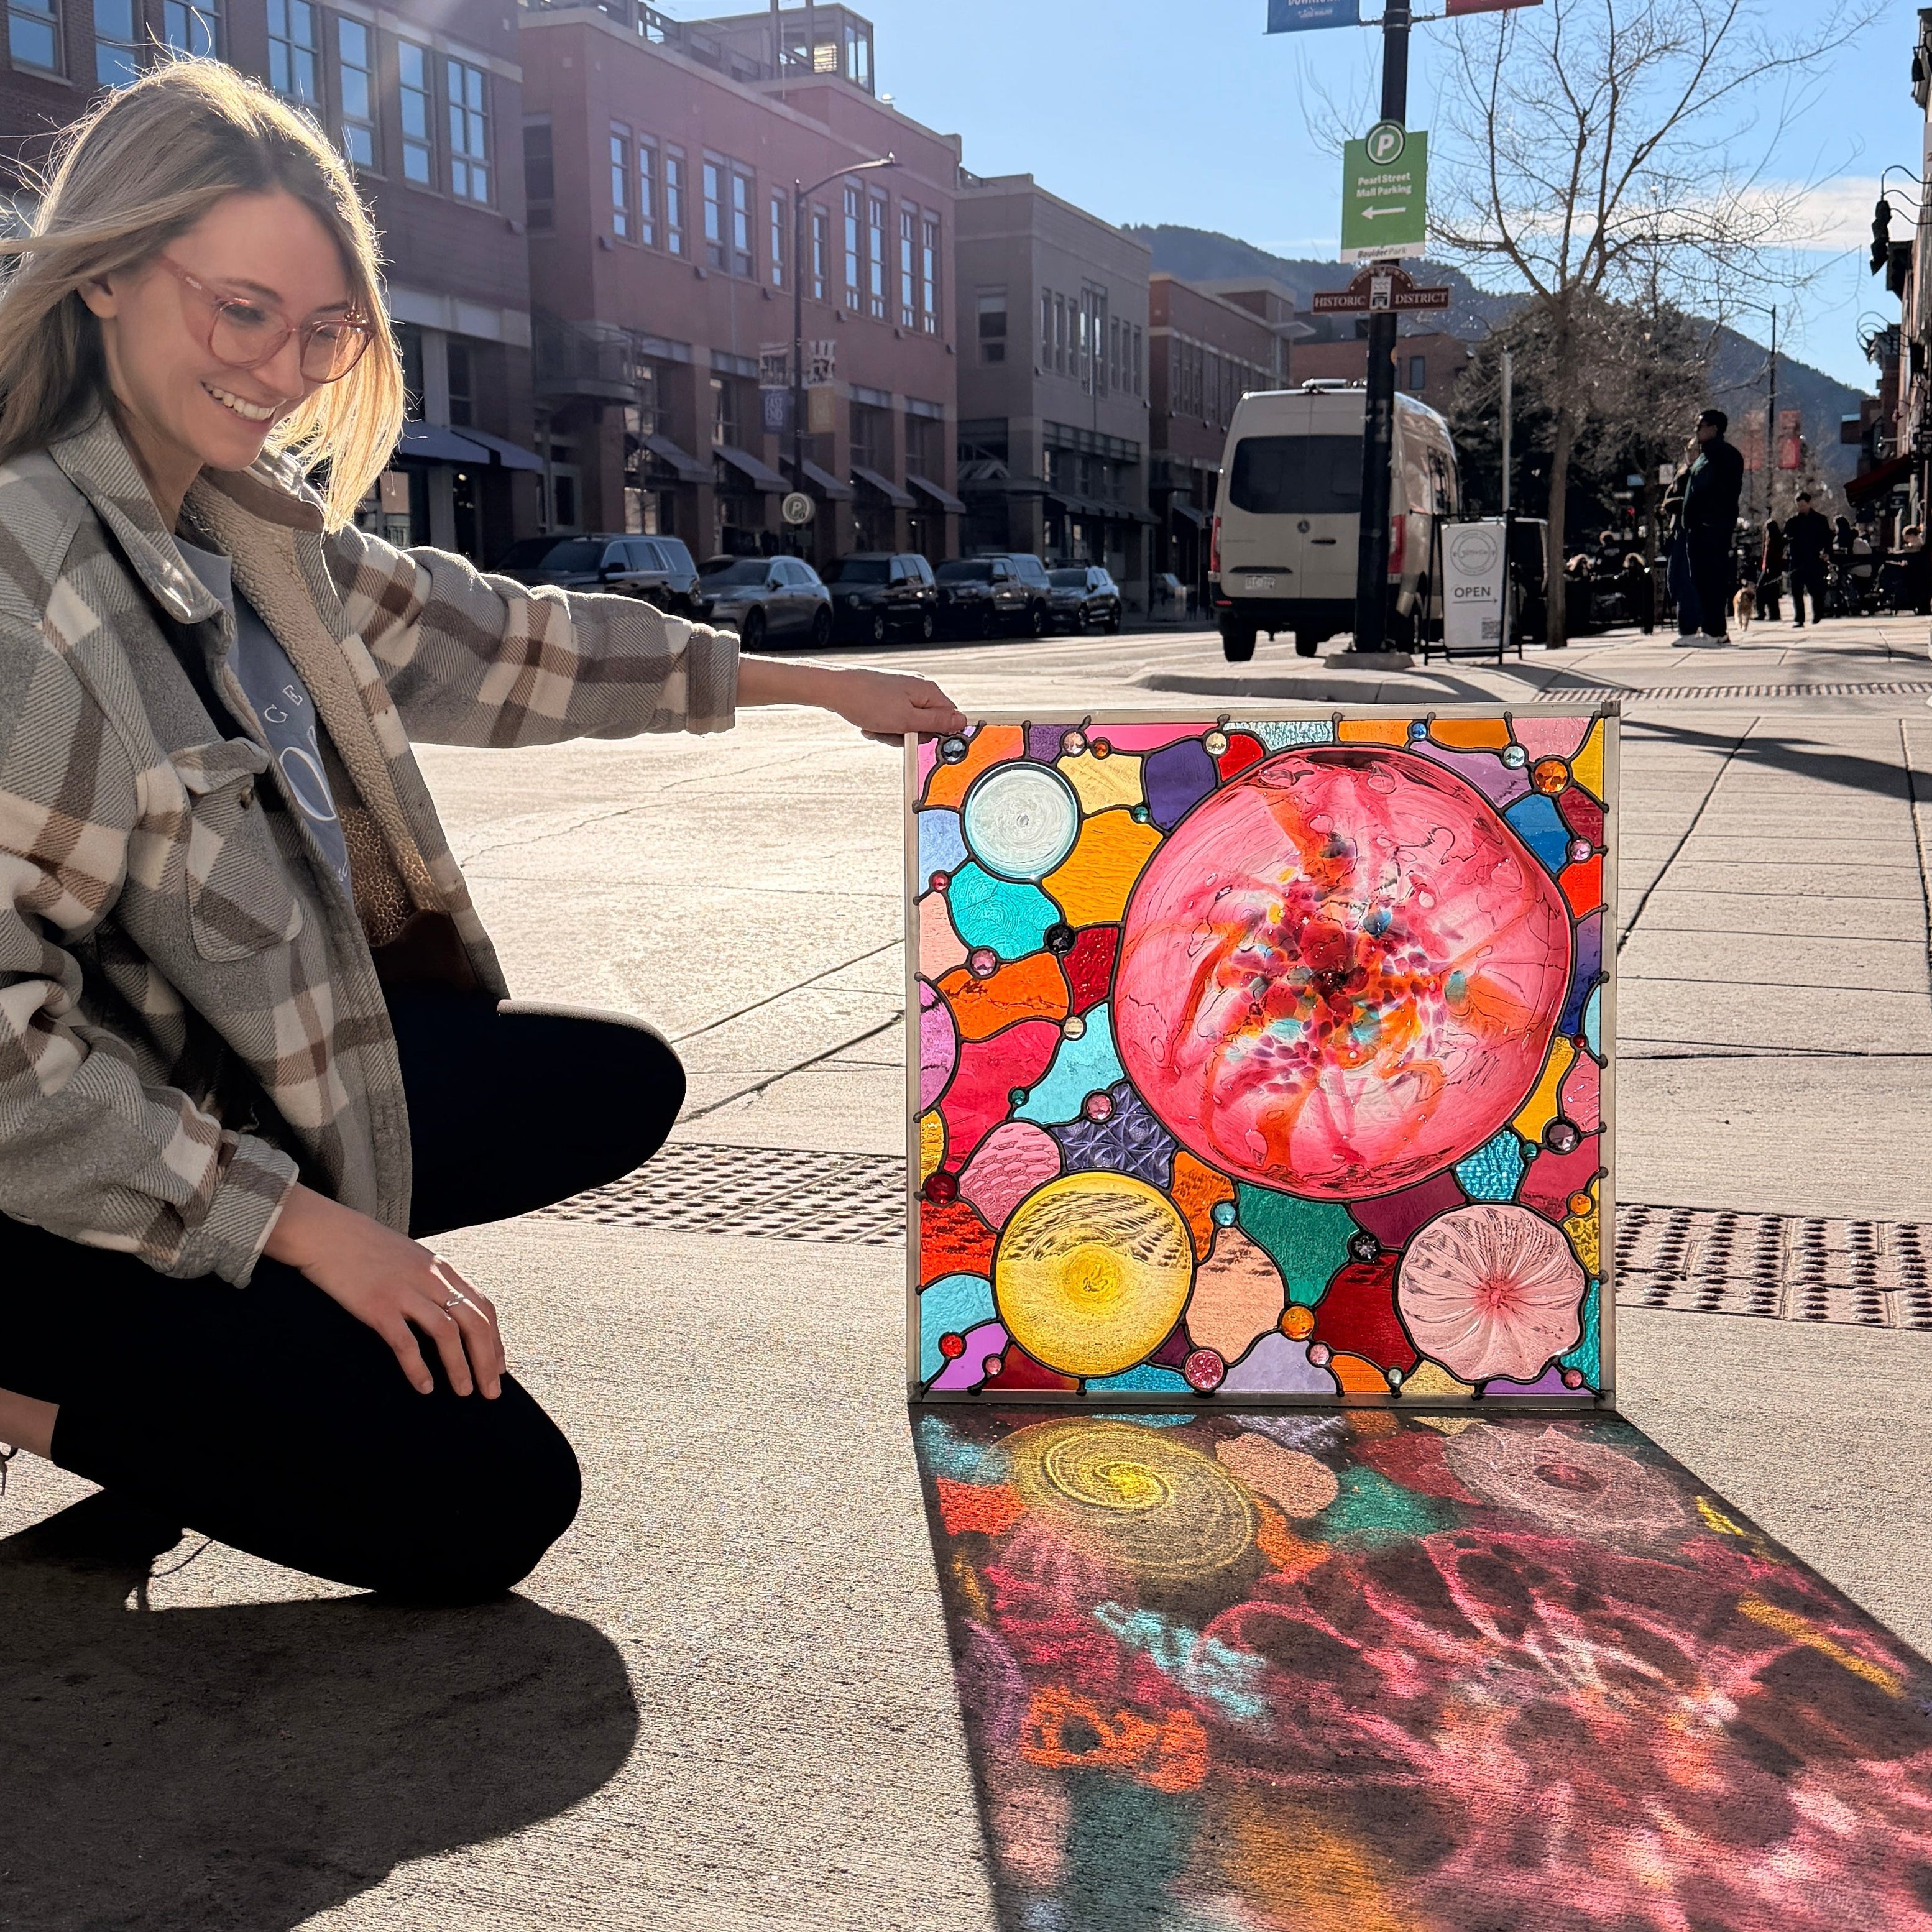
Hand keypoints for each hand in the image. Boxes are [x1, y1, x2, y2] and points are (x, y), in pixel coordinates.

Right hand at [262, 1183, 504, 1398]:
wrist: (327, 1232)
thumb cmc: (367, 1247)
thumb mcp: (412, 1258)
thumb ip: (432, 1281)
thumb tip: (449, 1309)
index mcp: (441, 1269)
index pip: (483, 1307)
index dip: (495, 1339)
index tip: (499, 1366)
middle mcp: (430, 1279)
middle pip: (474, 1322)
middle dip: (487, 1360)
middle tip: (491, 1391)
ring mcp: (405, 1292)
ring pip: (447, 1333)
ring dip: (460, 1367)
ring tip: (464, 1392)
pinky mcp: (378, 1306)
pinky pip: (406, 1342)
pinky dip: (418, 1368)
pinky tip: (424, 1387)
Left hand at [736, 656, 966, 743]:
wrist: (834, 689)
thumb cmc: (867, 702)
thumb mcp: (906, 720)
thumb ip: (937, 723)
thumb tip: (962, 723)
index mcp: (928, 691)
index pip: (949, 717)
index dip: (937, 734)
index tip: (920, 739)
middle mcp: (918, 688)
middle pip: (927, 723)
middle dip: (909, 735)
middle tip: (892, 733)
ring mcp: (902, 691)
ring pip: (908, 724)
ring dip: (893, 733)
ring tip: (877, 728)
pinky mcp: (887, 696)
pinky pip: (894, 719)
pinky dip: (883, 726)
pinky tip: (870, 724)